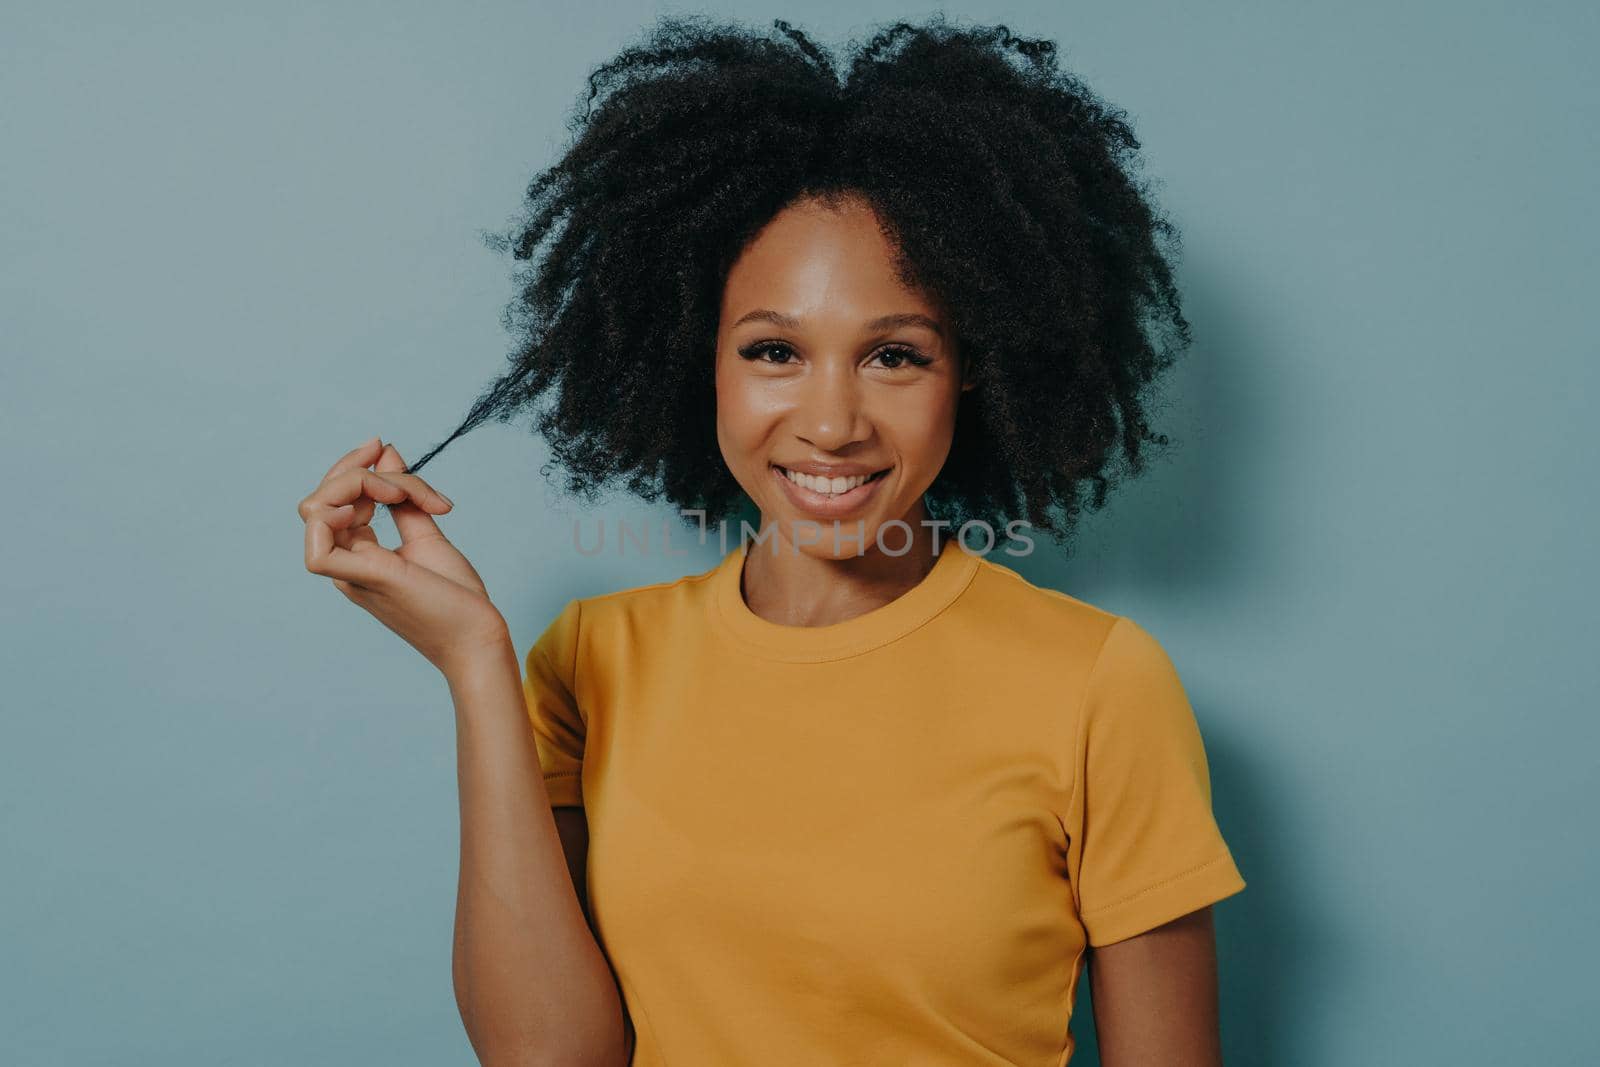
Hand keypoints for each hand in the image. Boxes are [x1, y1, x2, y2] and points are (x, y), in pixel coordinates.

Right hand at [300, 436, 509, 676]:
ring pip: (316, 512)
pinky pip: (318, 552)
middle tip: (403, 479)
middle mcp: (347, 564)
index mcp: (358, 554)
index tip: (385, 448)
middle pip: (321, 499)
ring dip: (355, 483)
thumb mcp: (428, 536)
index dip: (354, 466)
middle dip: (357, 469)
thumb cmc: (455, 597)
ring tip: (400, 493)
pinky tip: (368, 505)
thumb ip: (404, 501)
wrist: (478, 637)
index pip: (332, 499)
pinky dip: (330, 519)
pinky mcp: (369, 579)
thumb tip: (387, 455)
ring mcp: (353, 574)